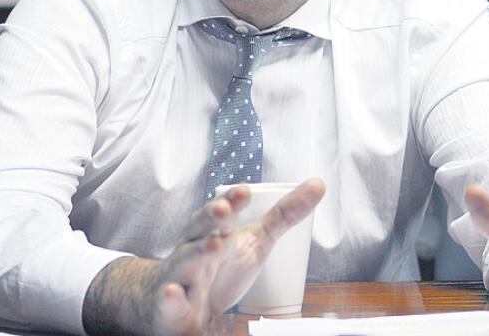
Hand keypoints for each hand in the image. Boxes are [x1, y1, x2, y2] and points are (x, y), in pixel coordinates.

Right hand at [83, 177, 324, 335]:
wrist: (174, 302)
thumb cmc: (218, 266)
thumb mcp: (256, 239)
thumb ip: (284, 215)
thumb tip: (318, 184)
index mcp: (215, 230)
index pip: (223, 211)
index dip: (232, 201)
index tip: (244, 192)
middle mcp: (195, 247)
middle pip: (201, 228)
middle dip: (212, 218)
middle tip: (226, 210)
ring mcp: (180, 274)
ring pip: (186, 260)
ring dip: (198, 253)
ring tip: (215, 245)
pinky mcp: (171, 305)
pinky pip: (169, 300)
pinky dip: (171, 296)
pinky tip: (174, 292)